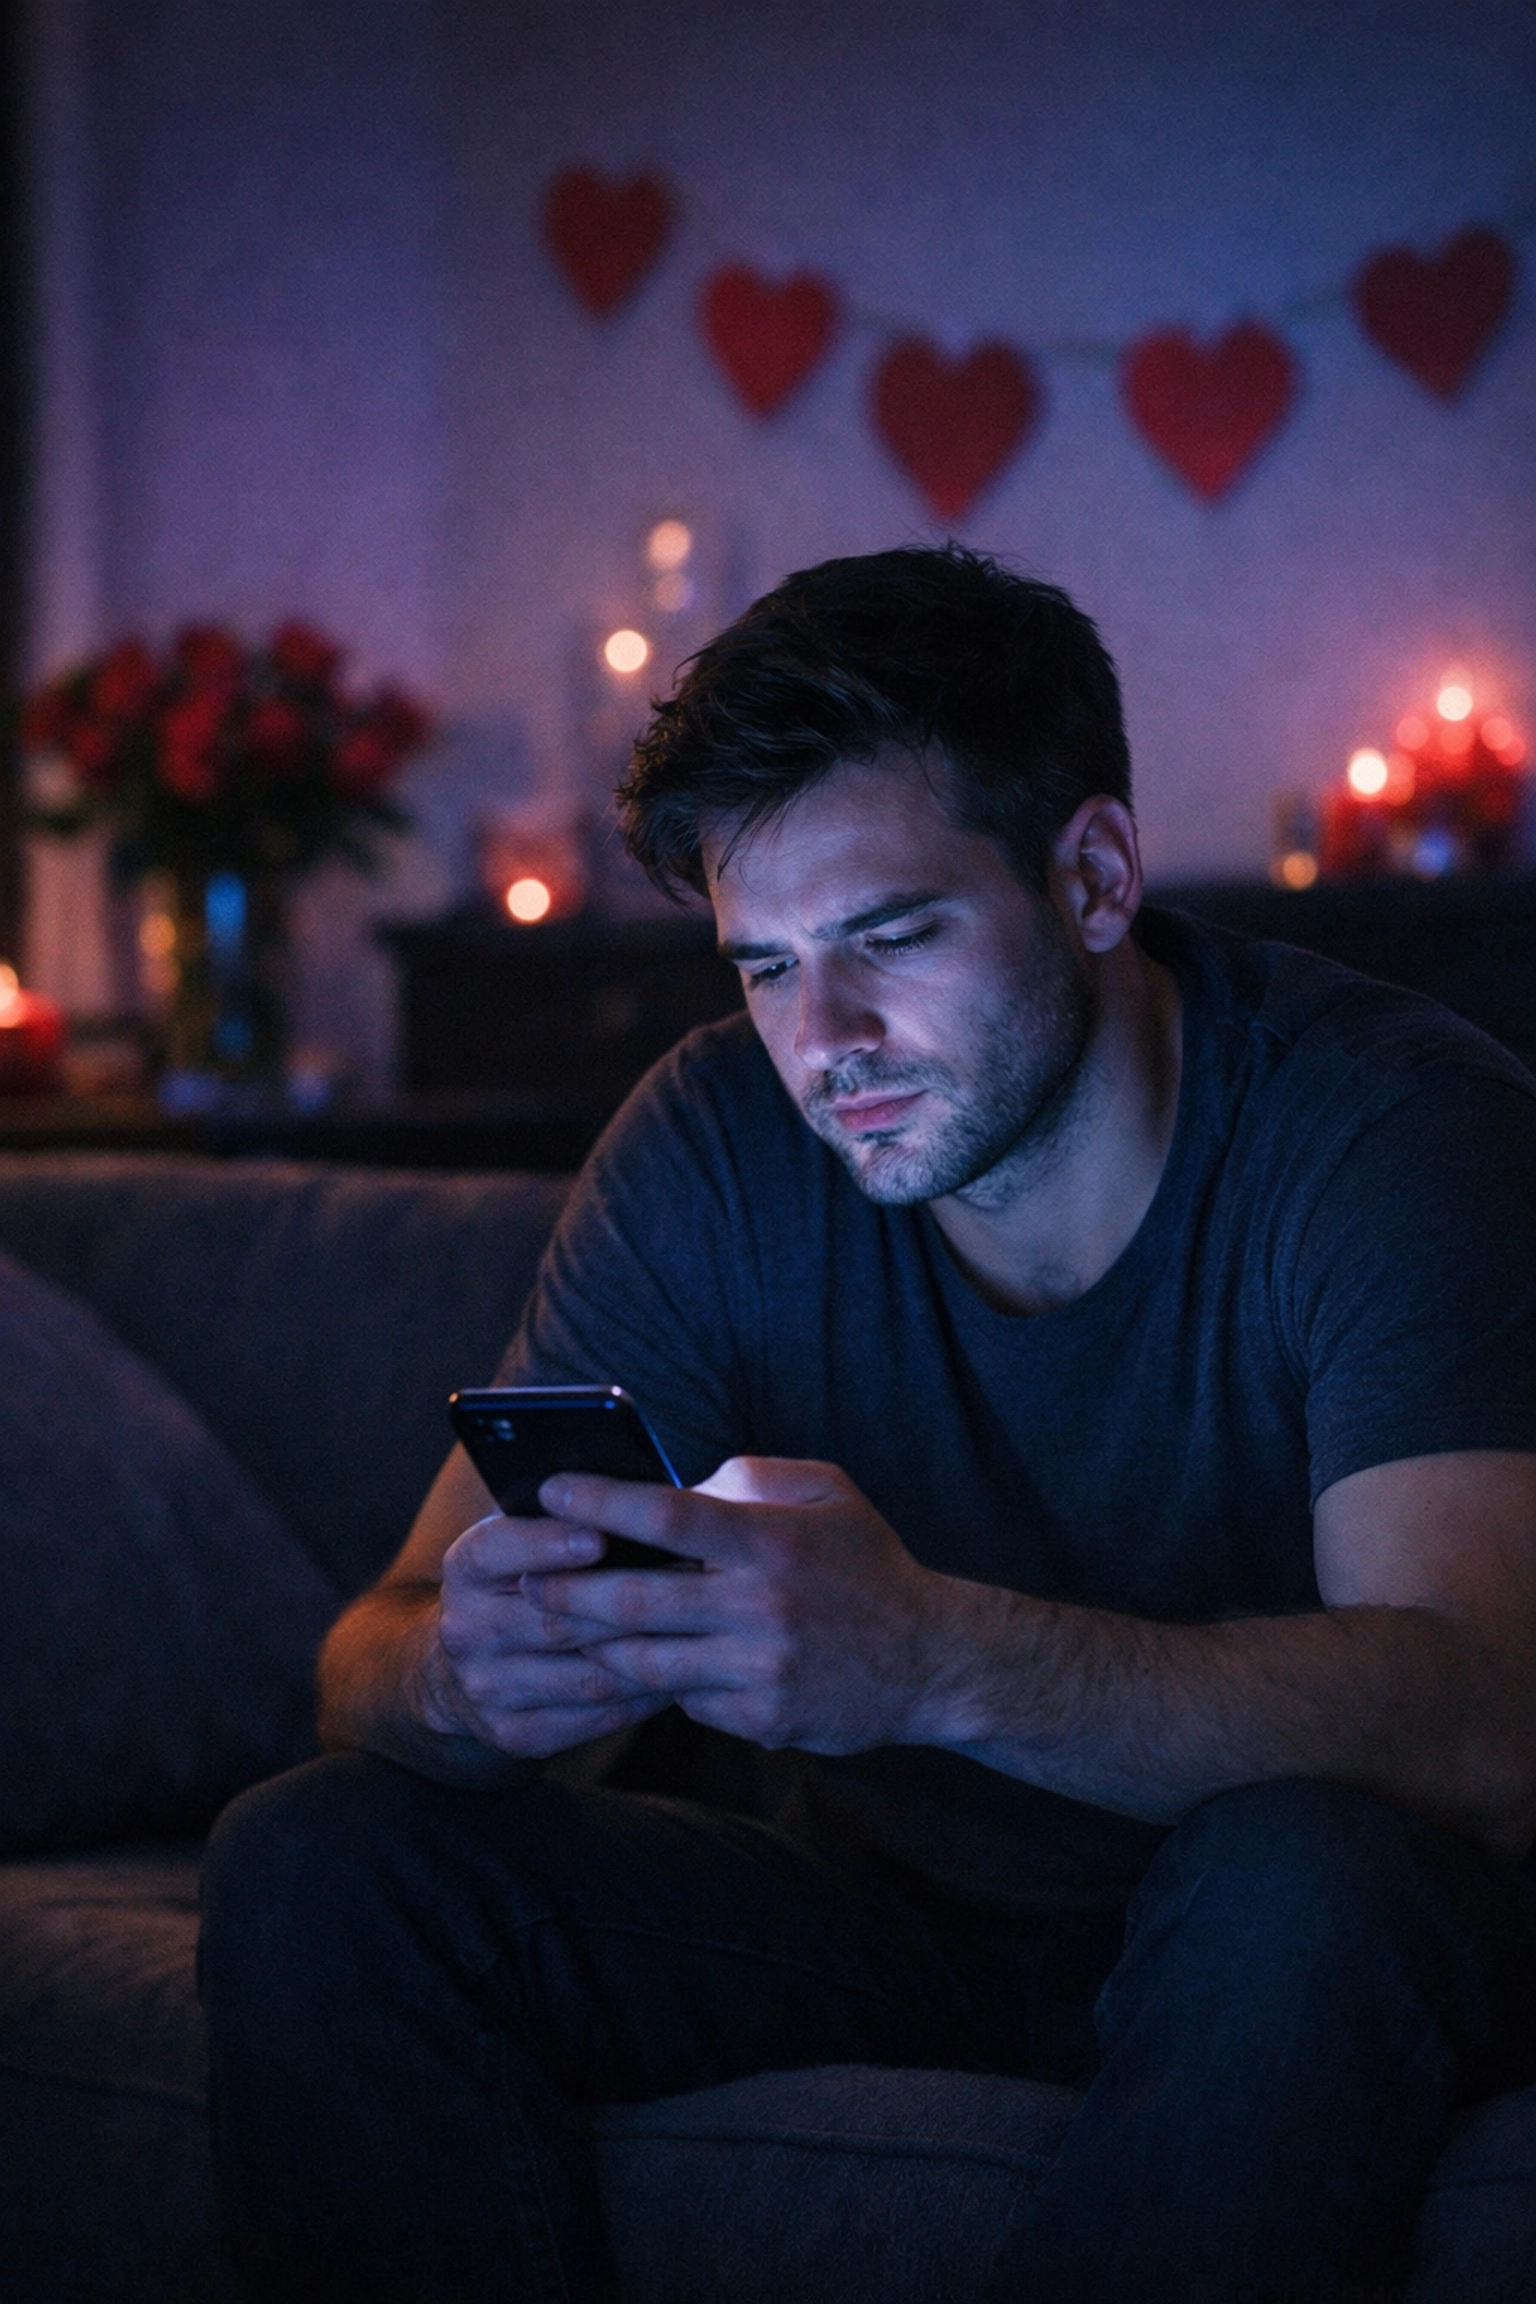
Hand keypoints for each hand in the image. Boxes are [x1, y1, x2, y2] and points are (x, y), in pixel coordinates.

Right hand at [420, 1510, 671, 1758]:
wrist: (463, 1667)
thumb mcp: (523, 1538)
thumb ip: (563, 1519)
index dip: (546, 1543)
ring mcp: (488, 1688)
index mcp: (466, 1568)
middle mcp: (466, 1630)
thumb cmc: (523, 1580)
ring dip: (647, 1654)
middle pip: (553, 1620)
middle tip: (689, 1581)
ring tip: (698, 1631)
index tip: (599, 1535)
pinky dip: (643, 1697)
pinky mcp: (515, 1733)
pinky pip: (595, 1716)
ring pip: (584, 1675)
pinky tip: (680, 1675)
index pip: (497, 1550)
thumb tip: (640, 1491)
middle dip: (626, 1601)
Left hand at [524, 1458, 952, 1752]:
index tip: (549, 1488)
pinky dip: (656, 1680)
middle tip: (521, 1582)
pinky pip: (684, 1701)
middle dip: (564, 1591)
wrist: (932, 1660)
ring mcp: (760, 1669)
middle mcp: (761, 1607)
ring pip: (645, 1662)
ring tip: (558, 1629)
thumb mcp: (826, 1492)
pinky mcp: (762, 1718)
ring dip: (591, 1646)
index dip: (600, 1500)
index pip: (666, 1516)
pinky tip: (634, 1665)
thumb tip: (674, 1484)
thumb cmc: (867, 1563)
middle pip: (634, 1601)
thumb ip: (747, 1478)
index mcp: (772, 1541)